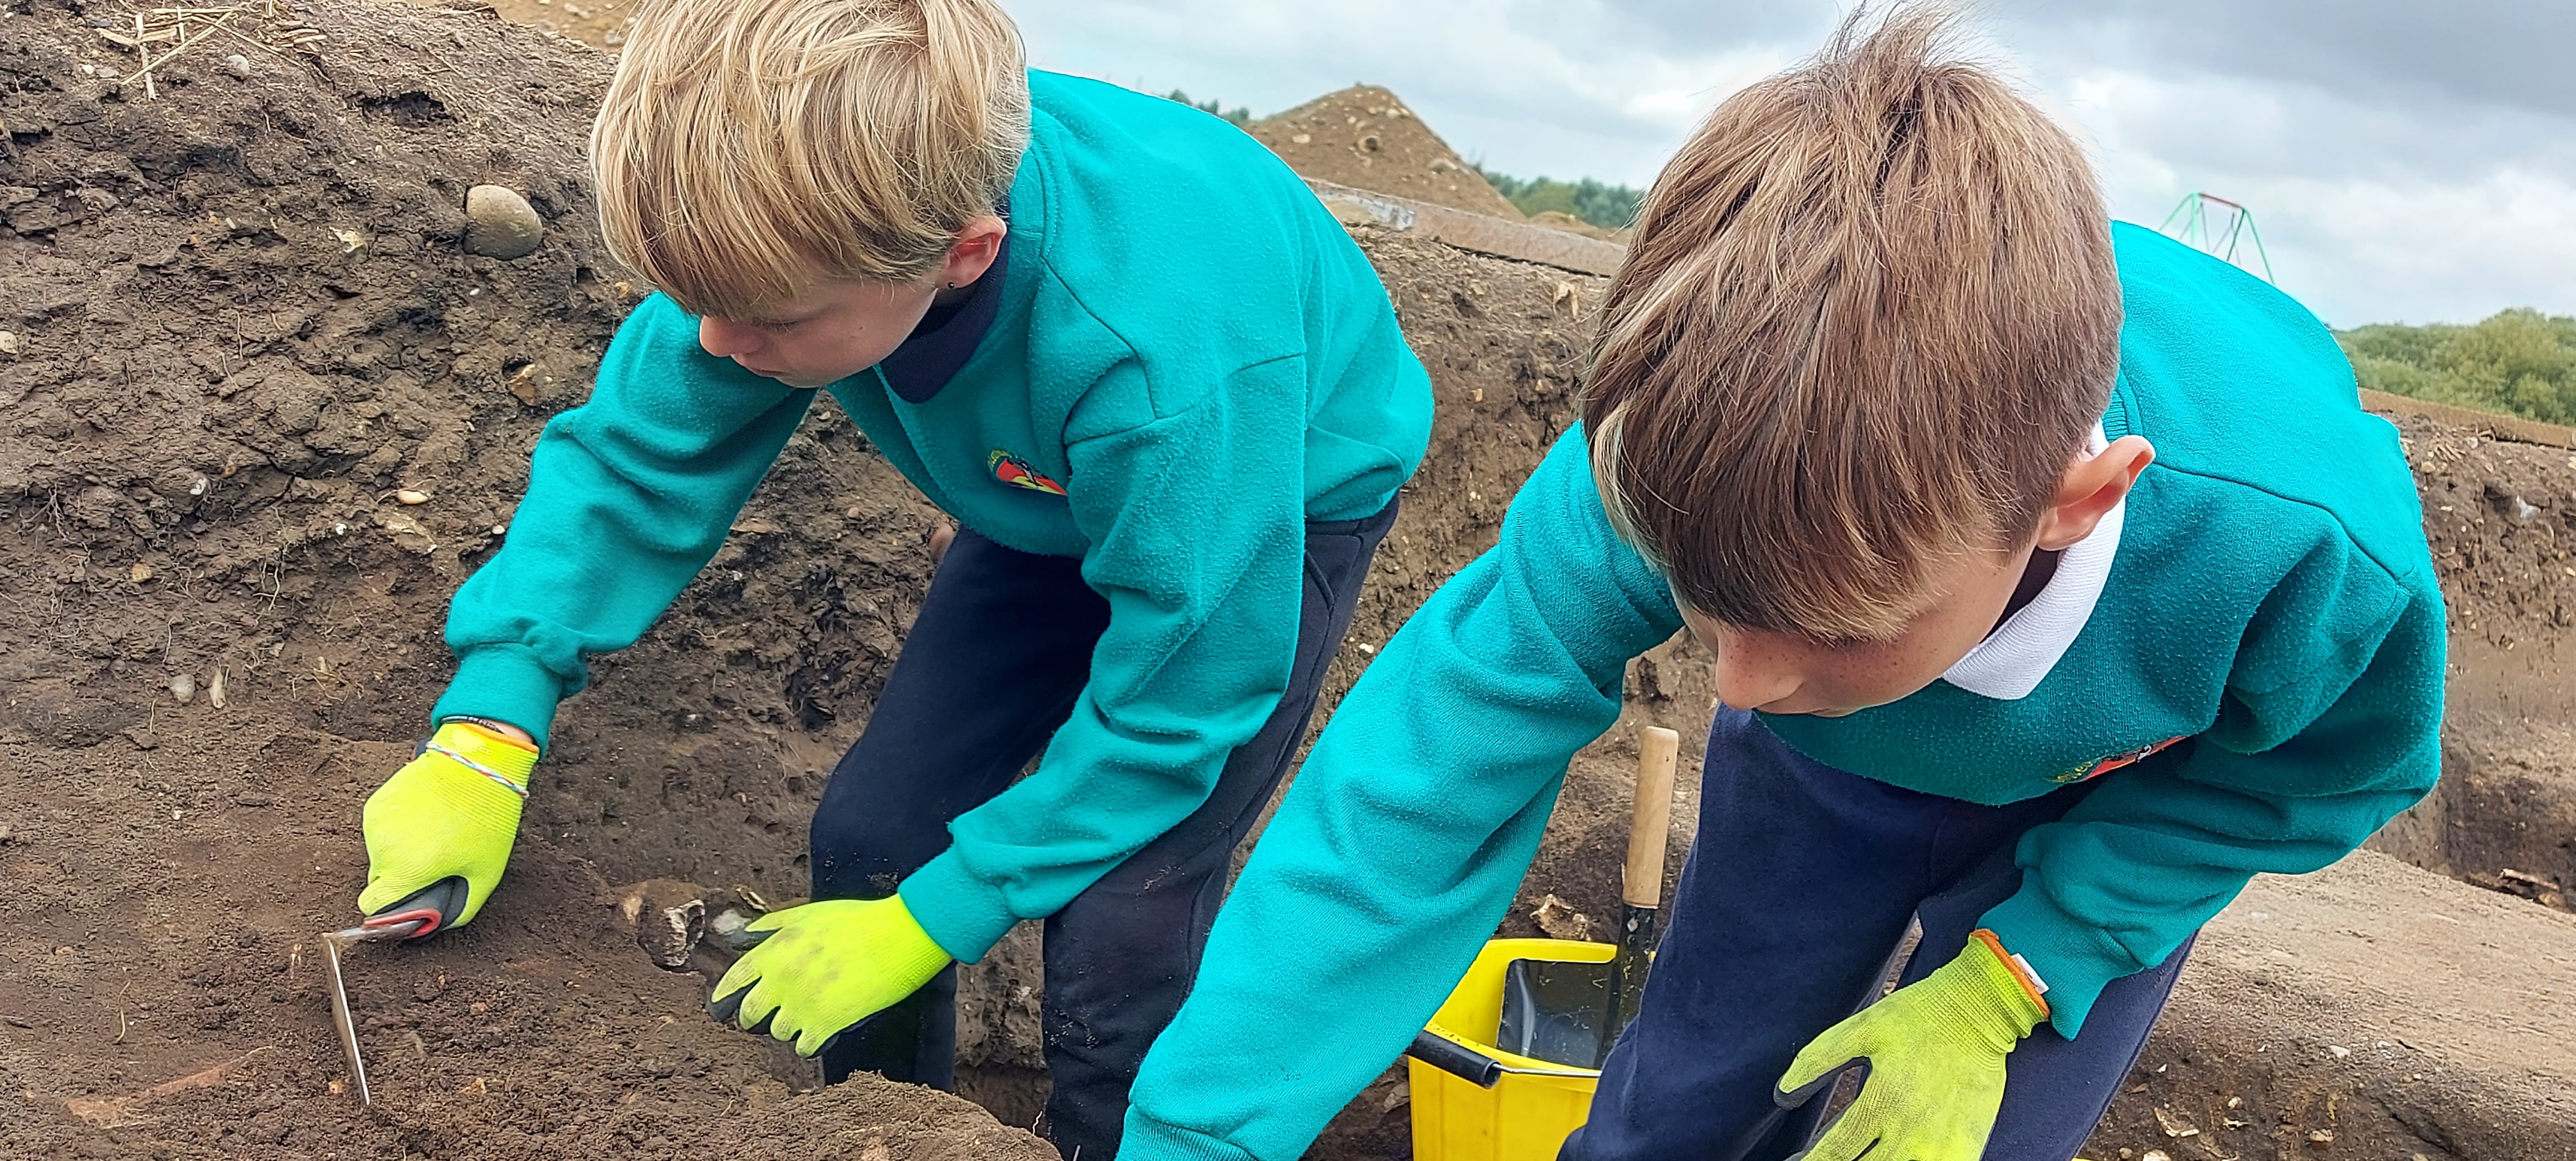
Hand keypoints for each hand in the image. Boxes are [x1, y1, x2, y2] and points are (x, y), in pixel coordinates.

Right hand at [358, 721, 538, 927]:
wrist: (476, 762)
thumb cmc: (486, 819)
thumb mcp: (485, 873)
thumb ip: (462, 908)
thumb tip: (440, 923)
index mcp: (405, 871)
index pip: (373, 907)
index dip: (390, 911)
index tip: (409, 903)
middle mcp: (382, 850)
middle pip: (378, 881)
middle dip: (400, 880)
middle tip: (434, 864)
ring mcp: (375, 824)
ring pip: (380, 854)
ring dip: (400, 853)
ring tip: (435, 835)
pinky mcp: (375, 803)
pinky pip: (380, 830)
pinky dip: (396, 831)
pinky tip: (425, 817)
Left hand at [708, 895, 953, 1055]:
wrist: (897, 937)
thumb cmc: (856, 921)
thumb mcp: (806, 914)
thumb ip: (770, 927)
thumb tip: (741, 935)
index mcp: (773, 952)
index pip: (733, 981)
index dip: (724, 996)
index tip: (722, 1005)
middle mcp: (780, 981)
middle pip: (750, 1014)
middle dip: (756, 1016)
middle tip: (768, 1015)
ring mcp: (801, 1005)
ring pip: (779, 1032)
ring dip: (791, 1027)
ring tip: (811, 1014)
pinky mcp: (825, 1025)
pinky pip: (805, 1048)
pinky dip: (813, 1042)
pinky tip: (824, 1030)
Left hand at [1774, 931, 2047, 1160]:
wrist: (1981, 1010)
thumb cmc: (1917, 1016)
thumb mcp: (1860, 1029)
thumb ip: (1817, 1061)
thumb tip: (1782, 1094)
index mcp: (1881, 1101)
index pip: (1835, 1152)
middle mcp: (1909, 1131)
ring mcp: (1940, 1145)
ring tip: (1858, 1159)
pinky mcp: (1966, 1147)